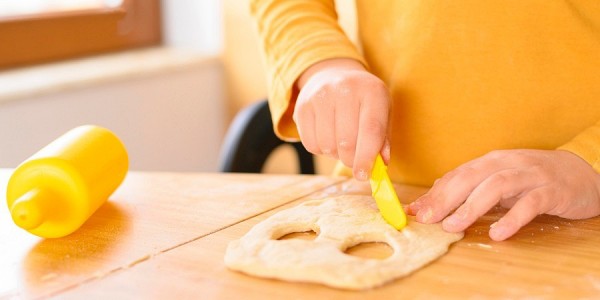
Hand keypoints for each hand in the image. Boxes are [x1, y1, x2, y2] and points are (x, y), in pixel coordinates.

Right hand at [294, 58, 390, 179]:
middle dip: (351, 160)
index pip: (371, 130)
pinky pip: (310, 144)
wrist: (333, 74)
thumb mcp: (381, 111)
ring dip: (335, 153)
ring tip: (340, 141)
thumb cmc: (363, 100)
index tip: (363, 176)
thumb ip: (382, 139)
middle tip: (354, 159)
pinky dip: (320, 149)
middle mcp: (345, 89)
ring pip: (327, 146)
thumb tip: (379, 166)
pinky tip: (327, 136)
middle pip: (347, 142)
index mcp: (372, 91)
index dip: (367, 158)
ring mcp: (321, 96)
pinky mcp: (303, 106)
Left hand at [406, 149, 599, 240]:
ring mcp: (530, 175)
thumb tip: (429, 202)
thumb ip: (466, 189)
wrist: (582, 173)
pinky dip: (512, 218)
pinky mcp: (551, 191)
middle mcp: (507, 163)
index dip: (435, 193)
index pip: (457, 174)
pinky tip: (497, 233)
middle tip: (428, 219)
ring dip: (472, 207)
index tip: (415, 211)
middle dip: (446, 198)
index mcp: (491, 161)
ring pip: (496, 186)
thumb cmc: (532, 178)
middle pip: (471, 177)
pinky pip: (530, 204)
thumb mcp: (497, 180)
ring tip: (454, 226)